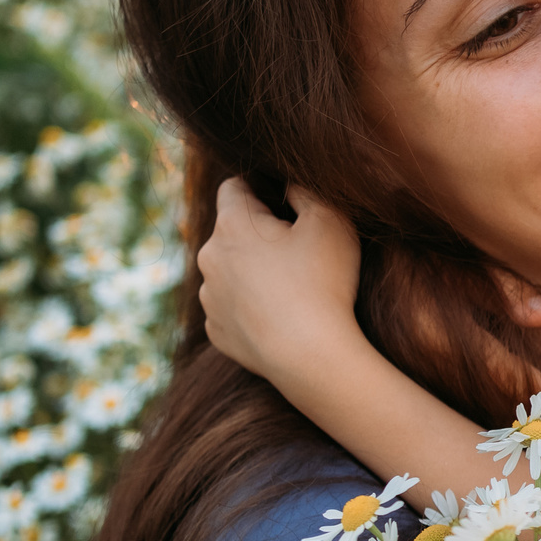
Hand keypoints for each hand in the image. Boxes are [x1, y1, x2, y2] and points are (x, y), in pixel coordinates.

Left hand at [196, 179, 364, 381]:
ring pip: (229, 271)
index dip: (260, 187)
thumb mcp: (331, 220)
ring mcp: (210, 297)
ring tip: (290, 287)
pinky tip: (280, 316)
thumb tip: (289, 183)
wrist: (311, 357)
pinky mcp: (217, 331)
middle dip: (258, 233)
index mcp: (232, 224)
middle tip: (298, 250)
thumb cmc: (323, 283)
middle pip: (231, 230)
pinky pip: (232, 308)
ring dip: (251, 271)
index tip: (285, 202)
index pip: (234, 186)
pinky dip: (250, 307)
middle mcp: (209, 257)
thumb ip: (307, 189)